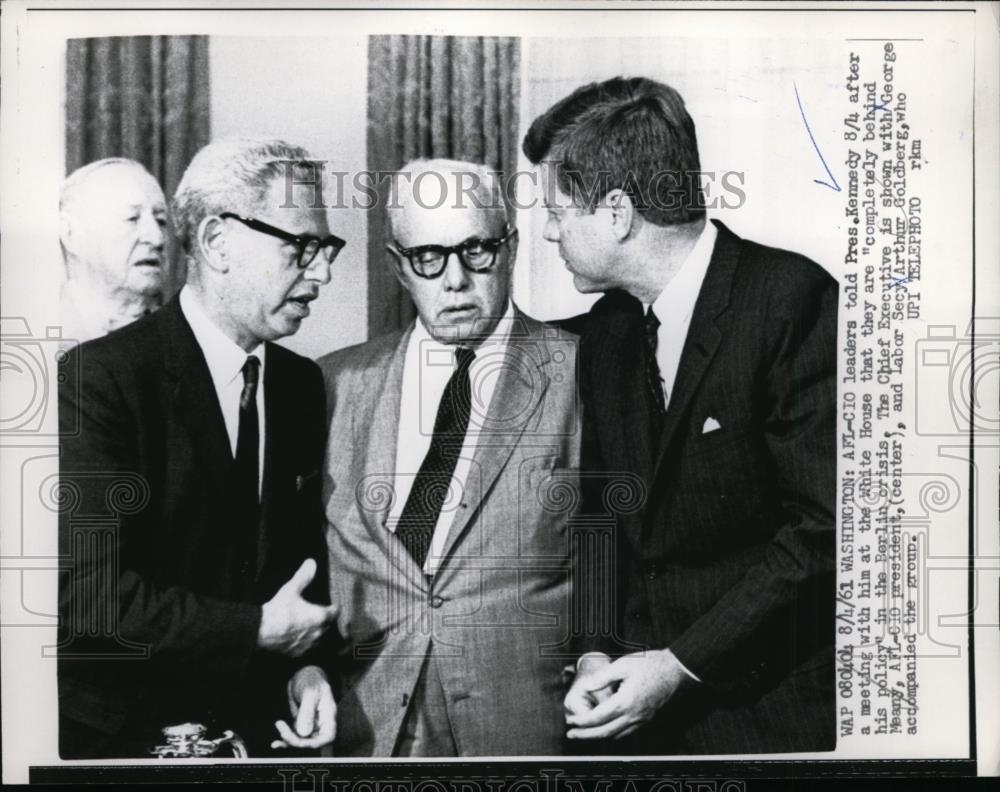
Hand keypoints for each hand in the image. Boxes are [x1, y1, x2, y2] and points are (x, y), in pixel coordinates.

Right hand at [257, 559, 336, 656]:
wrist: (261, 631)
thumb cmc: (279, 609)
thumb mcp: (291, 589)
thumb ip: (303, 575)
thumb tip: (312, 562)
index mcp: (320, 617)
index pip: (335, 613)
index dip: (334, 608)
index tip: (333, 605)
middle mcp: (318, 633)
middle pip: (328, 626)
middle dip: (326, 620)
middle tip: (320, 612)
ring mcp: (308, 645)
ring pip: (318, 638)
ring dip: (316, 631)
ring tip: (310, 624)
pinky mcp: (296, 653)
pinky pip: (306, 647)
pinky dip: (305, 642)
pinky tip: (298, 636)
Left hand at [271, 665, 335, 749]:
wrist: (303, 673)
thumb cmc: (311, 678)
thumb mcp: (310, 692)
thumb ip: (307, 712)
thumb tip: (304, 732)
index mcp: (328, 715)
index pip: (327, 736)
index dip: (315, 743)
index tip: (300, 740)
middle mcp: (320, 722)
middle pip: (312, 741)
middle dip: (297, 741)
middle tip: (283, 732)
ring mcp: (311, 724)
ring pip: (302, 740)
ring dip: (289, 742)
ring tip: (277, 739)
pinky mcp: (301, 723)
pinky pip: (294, 736)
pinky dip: (286, 739)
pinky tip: (276, 742)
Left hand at [565, 649, 692, 739]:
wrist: (675, 670)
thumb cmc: (650, 665)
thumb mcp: (623, 665)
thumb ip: (602, 678)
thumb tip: (586, 687)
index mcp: (625, 702)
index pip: (598, 718)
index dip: (582, 722)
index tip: (570, 721)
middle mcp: (633, 715)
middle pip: (605, 732)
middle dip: (586, 735)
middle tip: (571, 734)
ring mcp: (641, 719)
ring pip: (616, 736)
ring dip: (598, 737)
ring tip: (584, 734)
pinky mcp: (645, 718)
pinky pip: (626, 733)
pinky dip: (612, 735)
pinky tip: (605, 730)